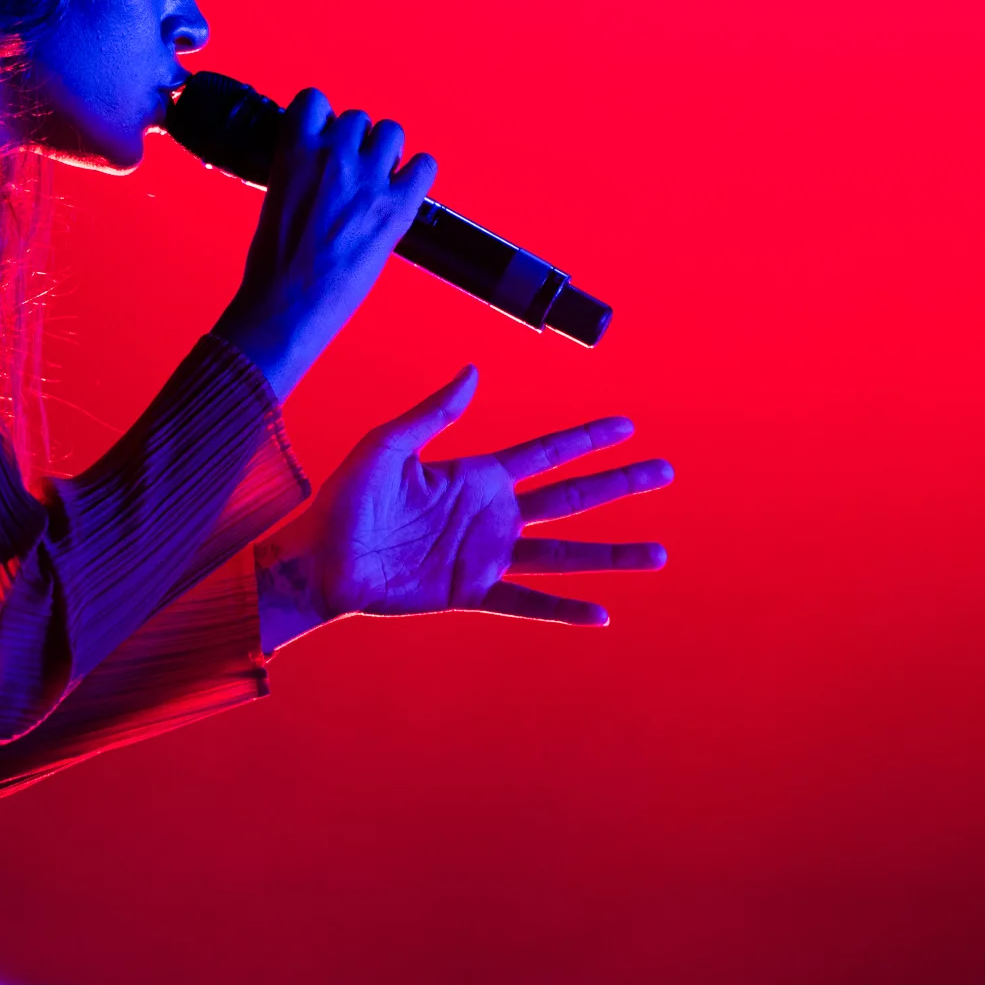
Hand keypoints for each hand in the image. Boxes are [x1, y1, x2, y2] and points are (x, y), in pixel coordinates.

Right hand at [213, 89, 434, 400]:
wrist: (287, 305)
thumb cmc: (273, 263)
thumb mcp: (273, 199)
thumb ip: (298, 171)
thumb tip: (314, 166)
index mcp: (294, 151)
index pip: (314, 100)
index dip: (323, 117)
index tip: (324, 135)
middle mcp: (334, 156)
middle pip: (358, 118)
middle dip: (357, 141)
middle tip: (352, 171)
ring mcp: (368, 181)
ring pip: (392, 132)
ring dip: (386, 151)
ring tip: (378, 178)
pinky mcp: (396, 209)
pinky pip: (425, 165)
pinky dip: (418, 173)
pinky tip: (404, 189)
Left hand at [262, 367, 671, 641]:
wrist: (318, 560)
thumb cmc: (344, 501)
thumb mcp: (387, 445)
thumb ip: (433, 412)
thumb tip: (473, 370)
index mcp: (475, 476)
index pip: (545, 453)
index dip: (586, 439)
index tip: (628, 426)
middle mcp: (490, 515)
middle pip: (570, 497)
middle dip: (619, 484)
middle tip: (666, 471)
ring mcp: (484, 556)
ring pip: (562, 553)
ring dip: (610, 554)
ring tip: (658, 555)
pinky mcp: (468, 592)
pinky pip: (525, 602)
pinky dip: (563, 609)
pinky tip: (601, 614)